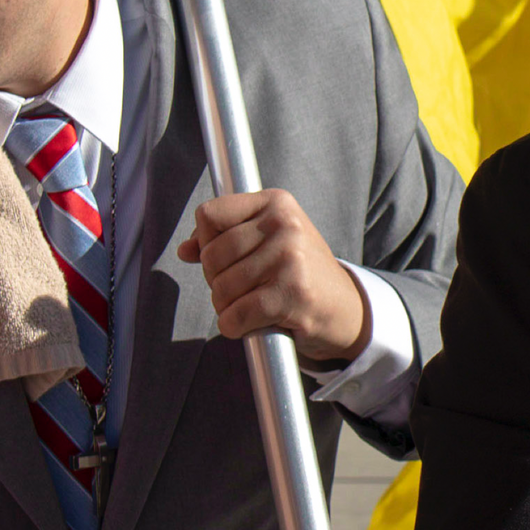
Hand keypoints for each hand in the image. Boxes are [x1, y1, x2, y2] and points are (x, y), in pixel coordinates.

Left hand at [176, 189, 370, 362]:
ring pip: (220, 289)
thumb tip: (185, 250)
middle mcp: (284, 224)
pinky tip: (254, 322)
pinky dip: (235, 327)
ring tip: (252, 304)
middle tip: (244, 287)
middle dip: (217, 280)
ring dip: (227, 307)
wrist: (345, 307)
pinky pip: (234, 316)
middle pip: (210, 256)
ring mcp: (289, 259)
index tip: (229, 257)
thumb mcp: (268, 241)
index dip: (207, 242)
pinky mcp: (291, 294)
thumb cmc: (300, 272)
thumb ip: (224, 238)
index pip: (209, 215)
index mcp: (277, 203)